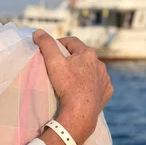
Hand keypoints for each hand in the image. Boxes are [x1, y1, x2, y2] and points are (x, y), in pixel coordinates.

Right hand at [34, 30, 112, 144]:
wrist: (80, 112)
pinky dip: (91, 84)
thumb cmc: (67, 85)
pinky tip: (83, 90)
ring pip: (92, 70)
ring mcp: (105, 78)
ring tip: (71, 79)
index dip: (60, 43)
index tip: (51, 50)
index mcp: (88, 53)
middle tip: (59, 66)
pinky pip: (98, 84)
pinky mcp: (107, 92)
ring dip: (83, 71)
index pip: (72, 42)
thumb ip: (46, 44)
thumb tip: (38, 31)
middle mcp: (100, 64)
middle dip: (72, 58)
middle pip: (82, 56)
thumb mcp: (53, 62)